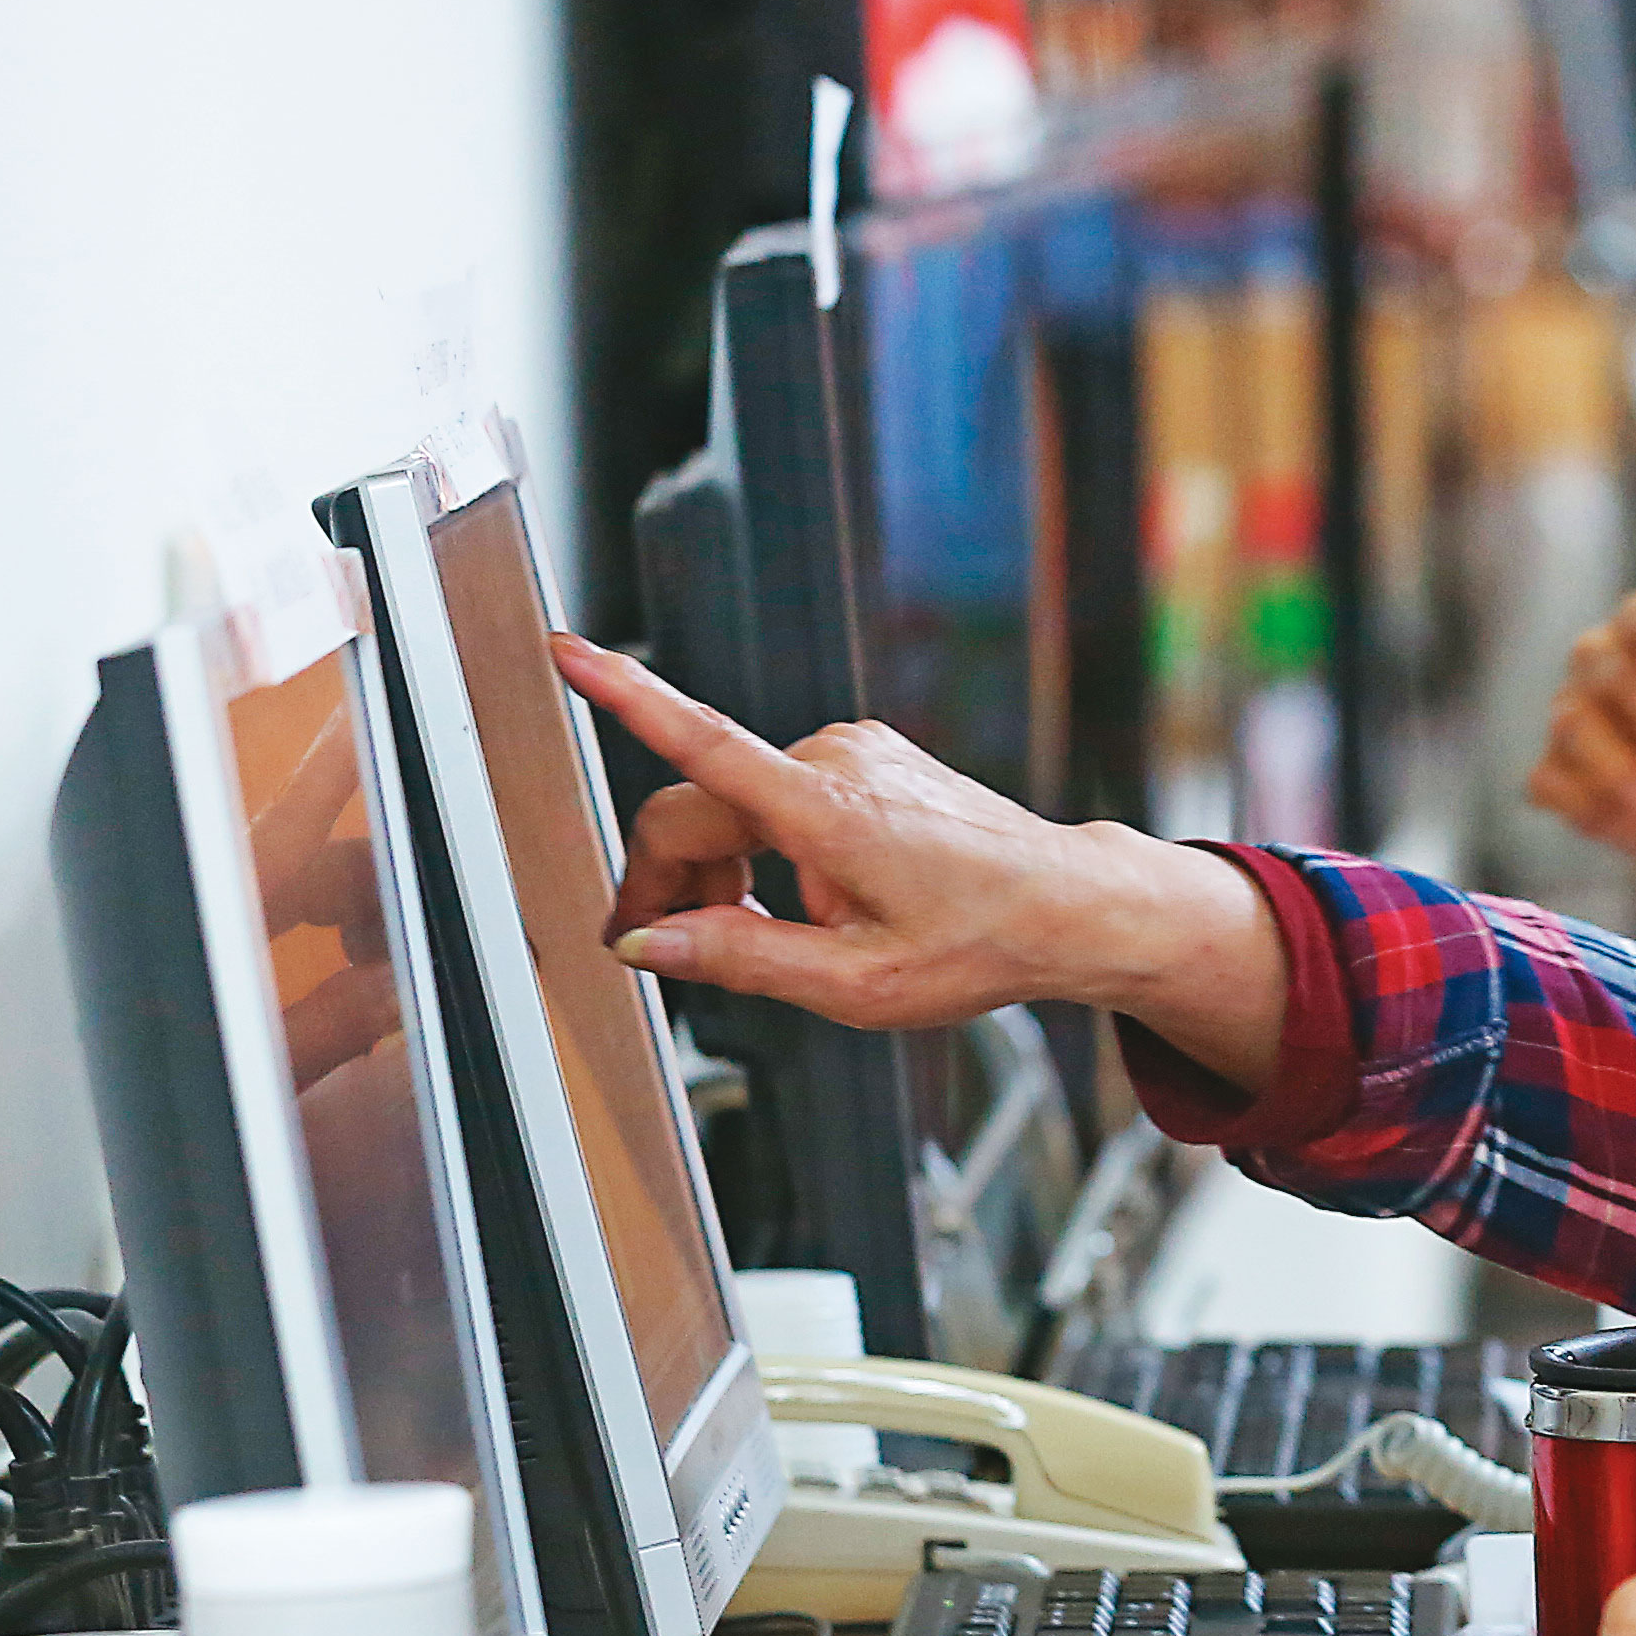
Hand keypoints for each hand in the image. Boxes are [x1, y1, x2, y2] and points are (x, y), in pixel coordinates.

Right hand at [552, 635, 1289, 1086]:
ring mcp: (854, 750)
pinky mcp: (866, 755)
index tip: (567, 650)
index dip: (623, 696)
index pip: (702, 742)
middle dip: (666, 883)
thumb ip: (740, 961)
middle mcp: (835, 760)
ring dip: (723, 875)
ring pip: (734, 808)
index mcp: (826, 810)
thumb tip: (649, 943)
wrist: (1068, 904)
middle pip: (695, 812)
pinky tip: (813, 902)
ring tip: (771, 940)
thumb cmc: (981, 944)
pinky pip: (777, 798)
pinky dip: (765, 851)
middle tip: (665, 953)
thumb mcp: (854, 985)